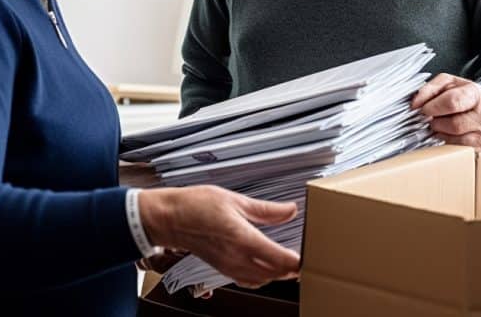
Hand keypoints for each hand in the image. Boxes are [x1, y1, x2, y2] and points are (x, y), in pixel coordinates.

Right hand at [138, 186, 299, 288]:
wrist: (170, 219)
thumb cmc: (197, 205)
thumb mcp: (235, 200)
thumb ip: (266, 210)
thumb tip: (290, 210)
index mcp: (242, 239)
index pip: (279, 259)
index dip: (297, 261)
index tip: (310, 254)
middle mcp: (236, 258)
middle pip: (273, 273)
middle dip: (291, 269)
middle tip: (306, 257)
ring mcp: (228, 266)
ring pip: (261, 280)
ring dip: (277, 274)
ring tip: (289, 263)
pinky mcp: (222, 268)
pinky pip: (247, 280)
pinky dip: (261, 277)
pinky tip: (266, 266)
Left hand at [411, 73, 480, 150]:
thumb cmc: (462, 96)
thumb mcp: (447, 84)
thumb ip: (430, 89)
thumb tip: (415, 103)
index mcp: (475, 94)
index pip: (453, 102)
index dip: (434, 107)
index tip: (424, 109)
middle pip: (454, 124)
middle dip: (436, 122)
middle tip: (430, 118)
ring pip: (454, 139)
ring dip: (439, 133)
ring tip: (438, 125)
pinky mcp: (480, 148)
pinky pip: (456, 150)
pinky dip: (445, 143)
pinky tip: (445, 134)